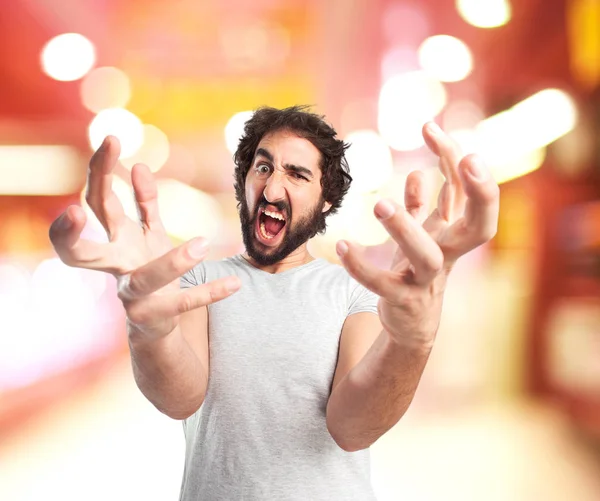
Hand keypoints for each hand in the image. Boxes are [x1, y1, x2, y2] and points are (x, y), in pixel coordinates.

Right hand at [49, 136, 240, 340]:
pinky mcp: (156, 314)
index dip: (97, 175)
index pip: (97, 204)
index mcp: (115, 241)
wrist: (154, 320)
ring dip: (173, 263)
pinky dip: (209, 291)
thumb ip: (144, 202)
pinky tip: (235, 282)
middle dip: (74, 233)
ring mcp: (133, 296)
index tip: (111, 140)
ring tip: (203, 245)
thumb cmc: (147, 268)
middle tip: (75, 211)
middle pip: (85, 253)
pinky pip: (184, 302)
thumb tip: (139, 166)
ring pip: (145, 279)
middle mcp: (115, 269)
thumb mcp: (148, 234)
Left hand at [336, 122, 499, 345]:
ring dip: (405, 228)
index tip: (428, 128)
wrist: (412, 322)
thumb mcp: (420, 234)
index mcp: (452, 234)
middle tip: (470, 159)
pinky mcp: (403, 300)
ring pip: (427, 255)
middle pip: (480, 227)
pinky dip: (362, 266)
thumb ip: (421, 206)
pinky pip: (383, 283)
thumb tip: (421, 174)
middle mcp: (447, 254)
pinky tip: (343, 246)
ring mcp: (427, 280)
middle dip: (482, 194)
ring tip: (379, 205)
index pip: (466, 193)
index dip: (455, 160)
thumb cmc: (416, 270)